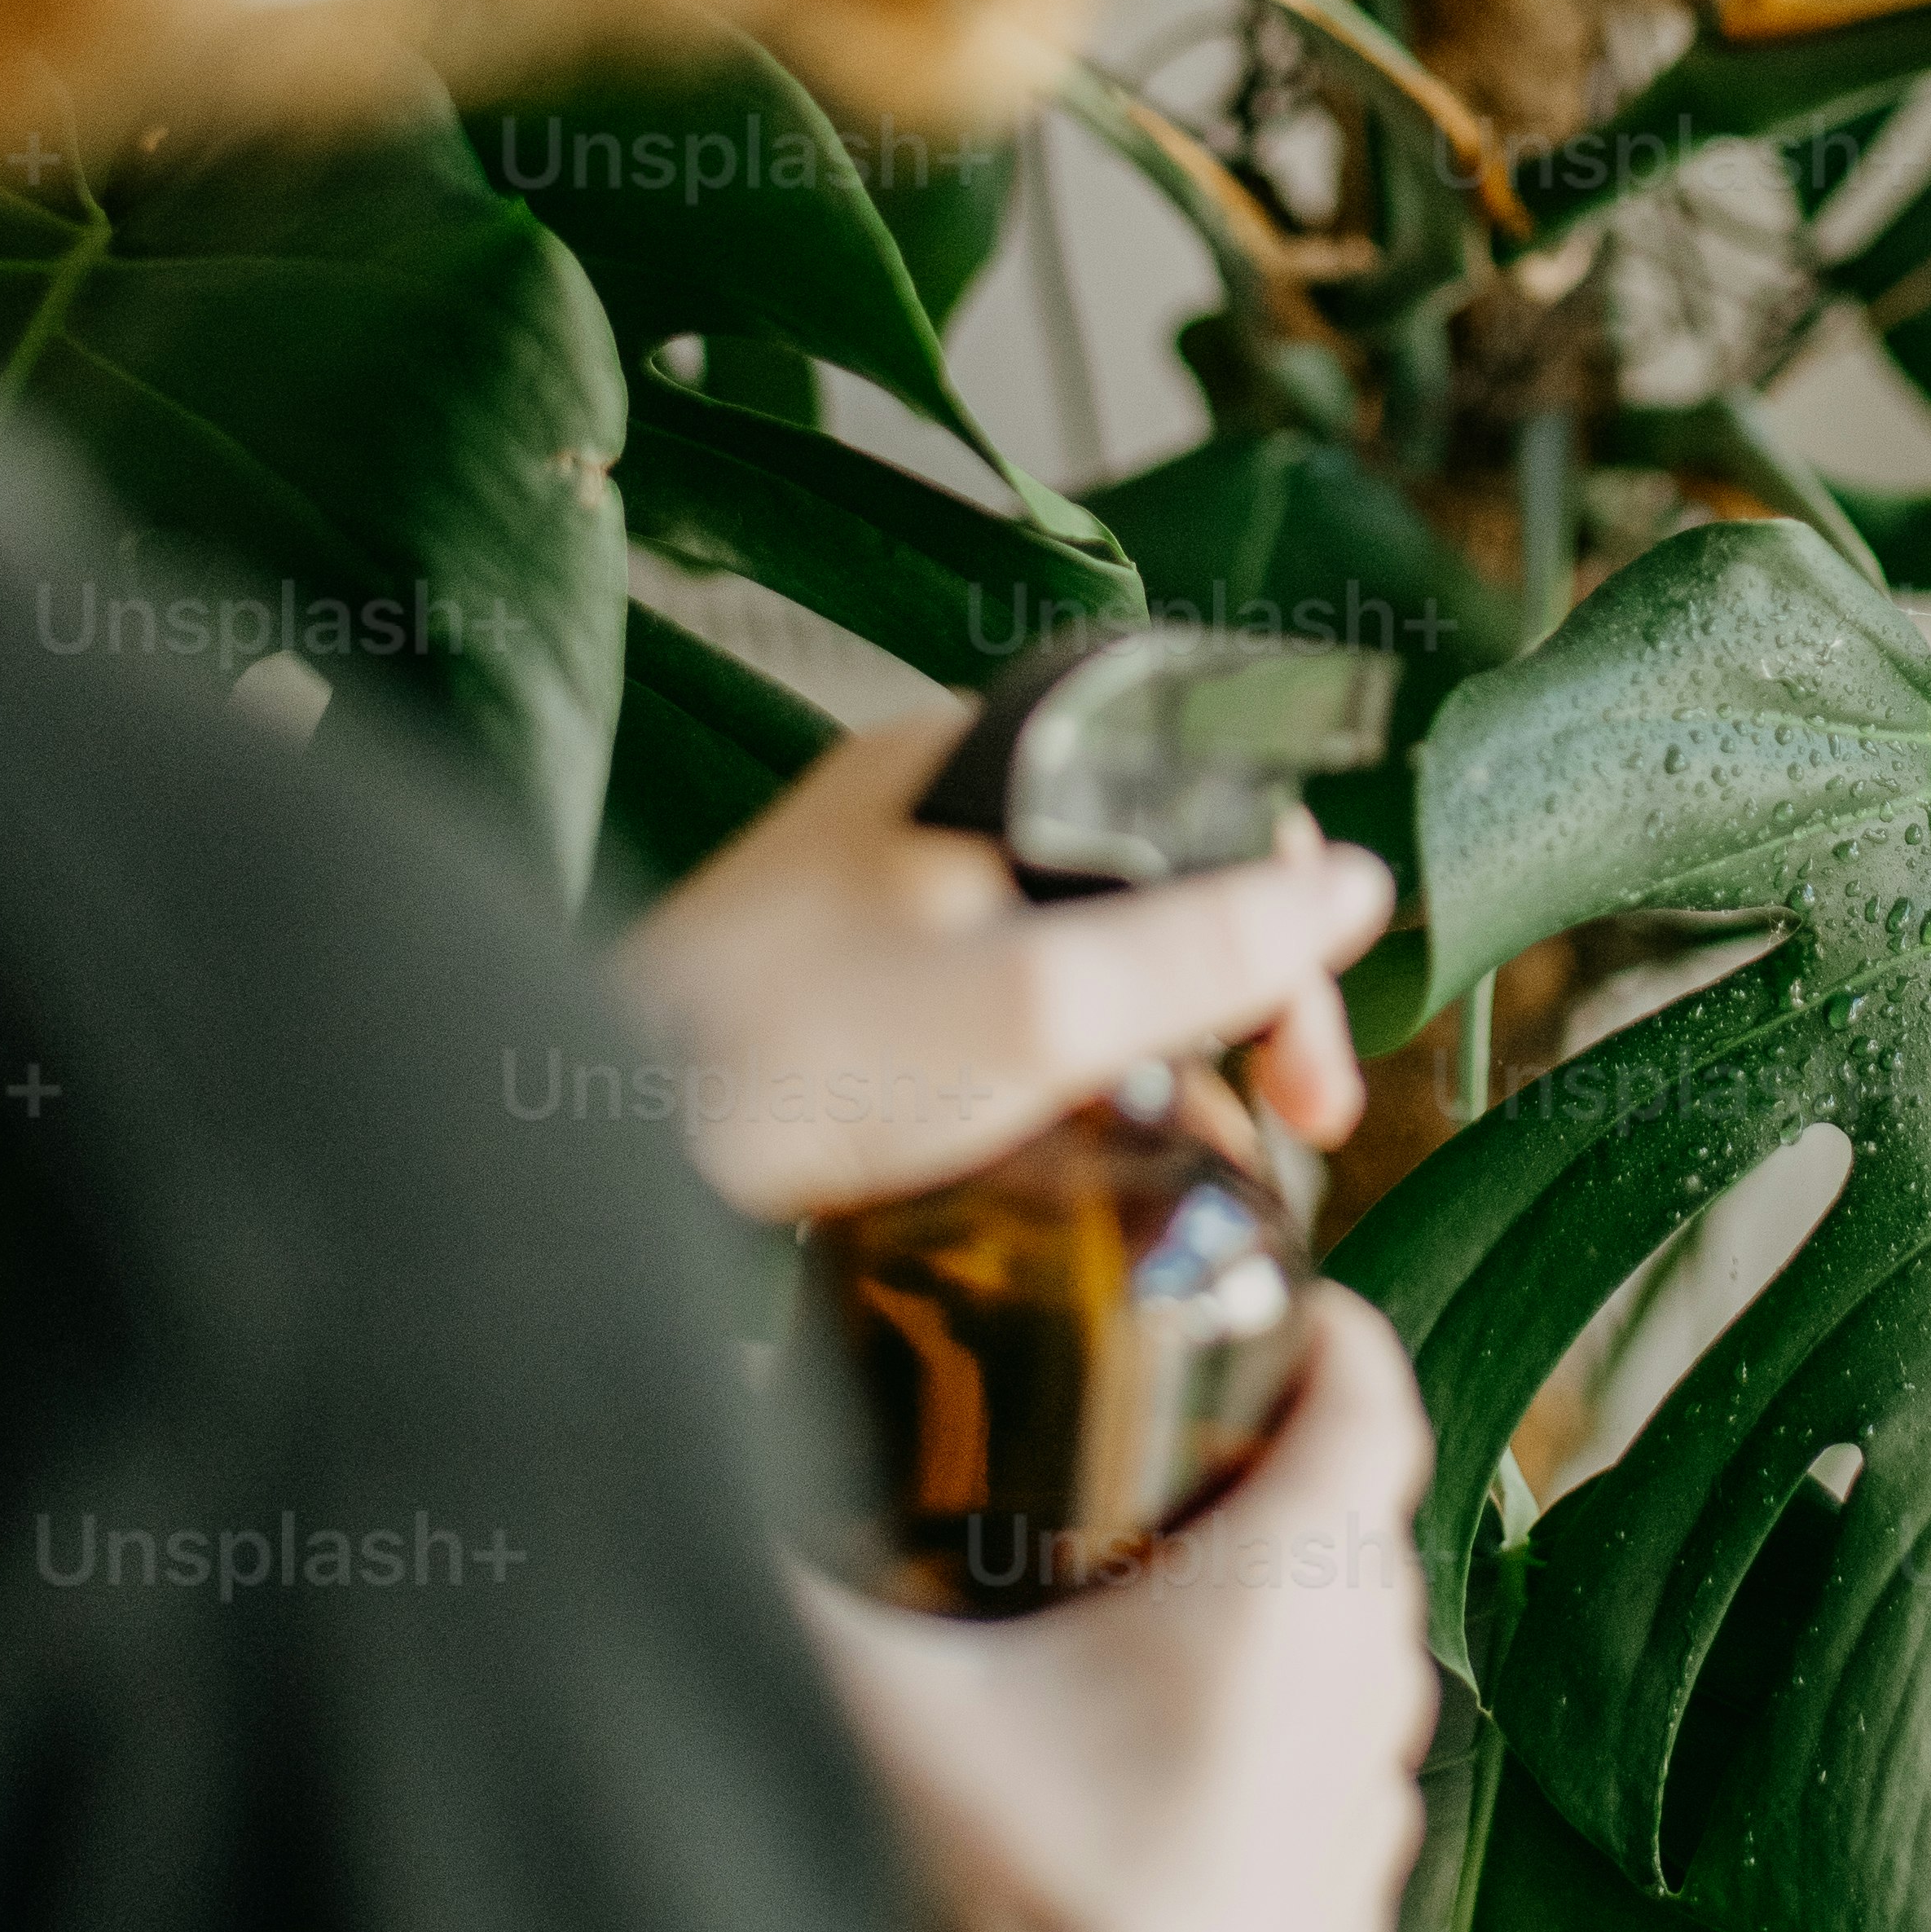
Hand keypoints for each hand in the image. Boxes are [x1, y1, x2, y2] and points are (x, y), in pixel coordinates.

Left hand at [620, 706, 1392, 1221]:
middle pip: (1146, 880)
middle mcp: (928, 810)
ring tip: (1195, 1169)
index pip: (1195, 803)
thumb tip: (1352, 886)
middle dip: (1240, 1001)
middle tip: (1292, 1129)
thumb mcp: (1034, 1008)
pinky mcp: (843, 996)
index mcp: (972, 762)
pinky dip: (1068, 1083)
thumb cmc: (793, 1058)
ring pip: (1079, 954)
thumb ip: (1204, 946)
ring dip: (1161, 1054)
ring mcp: (879, 902)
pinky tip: (1086, 1169)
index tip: (1313, 1069)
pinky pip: (1000, 1012)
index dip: (1283, 925)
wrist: (578, 1150)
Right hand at [794, 1289, 1438, 1931]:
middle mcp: (1364, 1686)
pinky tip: (1157, 1759)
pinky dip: (1273, 1735)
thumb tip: (692, 1456)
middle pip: (1358, 1520)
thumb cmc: (1012, 1912)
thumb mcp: (873, 1710)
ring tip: (1148, 1592)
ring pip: (1351, 1654)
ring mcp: (1370, 1810)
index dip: (1329, 1330)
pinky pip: (1332, 1772)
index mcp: (1293, 1594)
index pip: (1373, 1395)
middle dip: (1273, 1467)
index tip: (1263, 1305)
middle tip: (1158, 1436)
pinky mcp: (1348, 1910)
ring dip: (1276, 1611)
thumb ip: (781, 1573)